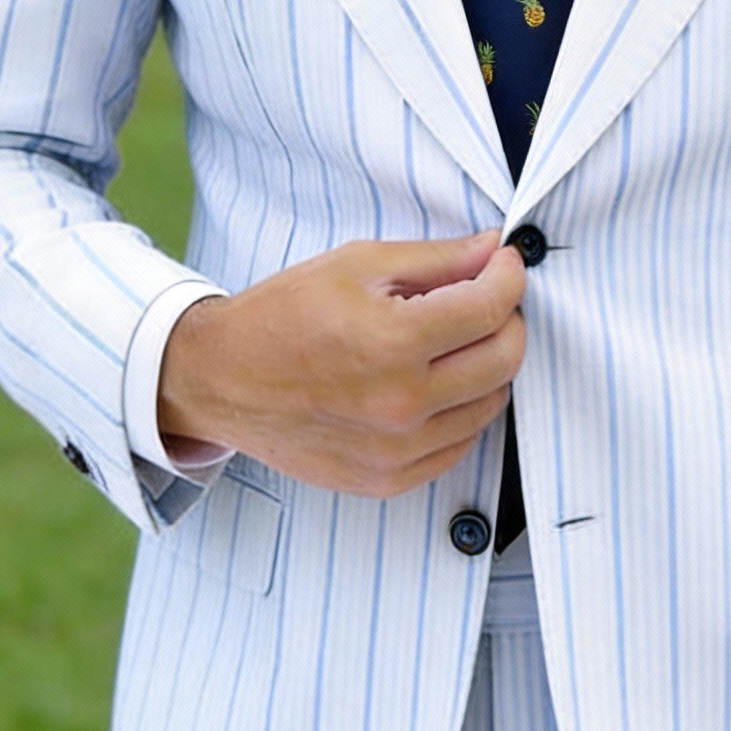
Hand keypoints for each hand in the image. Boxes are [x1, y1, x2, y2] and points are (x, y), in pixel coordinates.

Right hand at [157, 232, 525, 498]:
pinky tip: (434, 384)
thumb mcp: (356, 265)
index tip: (503, 264)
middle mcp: (400, 404)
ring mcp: (397, 451)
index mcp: (392, 343)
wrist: (222, 380)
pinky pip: (459, 444)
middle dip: (506, 319)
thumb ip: (436, 260)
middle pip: (504, 359)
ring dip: (487, 366)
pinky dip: (461, 409)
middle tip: (483, 299)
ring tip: (452, 342)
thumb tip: (493, 251)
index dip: (508, 277)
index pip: (491, 308)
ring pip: (490, 404)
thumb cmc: (281, 318)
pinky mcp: (389, 480)